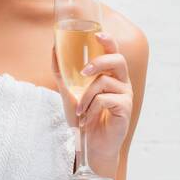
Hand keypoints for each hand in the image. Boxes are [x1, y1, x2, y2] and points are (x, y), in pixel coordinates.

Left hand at [51, 30, 131, 162]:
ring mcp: (125, 95)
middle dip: (98, 62)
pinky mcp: (125, 109)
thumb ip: (63, 73)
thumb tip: (54, 49)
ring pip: (104, 82)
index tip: (97, 34)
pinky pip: (105, 100)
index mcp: (111, 75)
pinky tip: (88, 119)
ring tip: (81, 111)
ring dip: (86, 97)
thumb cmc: (83, 119)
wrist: (89, 145)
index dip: (108, 40)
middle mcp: (122, 82)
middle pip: (117, 60)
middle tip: (83, 72)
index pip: (114, 52)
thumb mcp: (69, 93)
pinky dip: (92, 108)